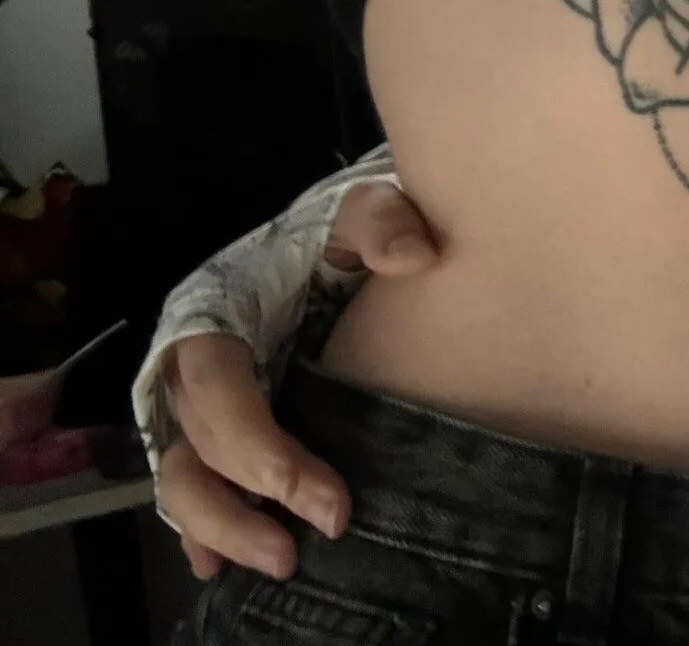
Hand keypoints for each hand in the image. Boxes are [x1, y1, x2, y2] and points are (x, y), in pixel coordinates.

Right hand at [156, 181, 439, 580]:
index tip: (321, 494)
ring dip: (224, 529)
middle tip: (326, 530)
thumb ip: (382, 223)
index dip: (257, 446)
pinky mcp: (214, 433)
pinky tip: (223, 566)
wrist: (334, 243)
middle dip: (248, 504)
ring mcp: (196, 407)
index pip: (217, 390)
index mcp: (212, 314)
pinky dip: (206, 530)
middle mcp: (190, 368)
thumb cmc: (339, 232)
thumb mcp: (359, 212)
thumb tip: (413, 257)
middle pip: (195, 449)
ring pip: (183, 480)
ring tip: (283, 562)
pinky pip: (195, 488)